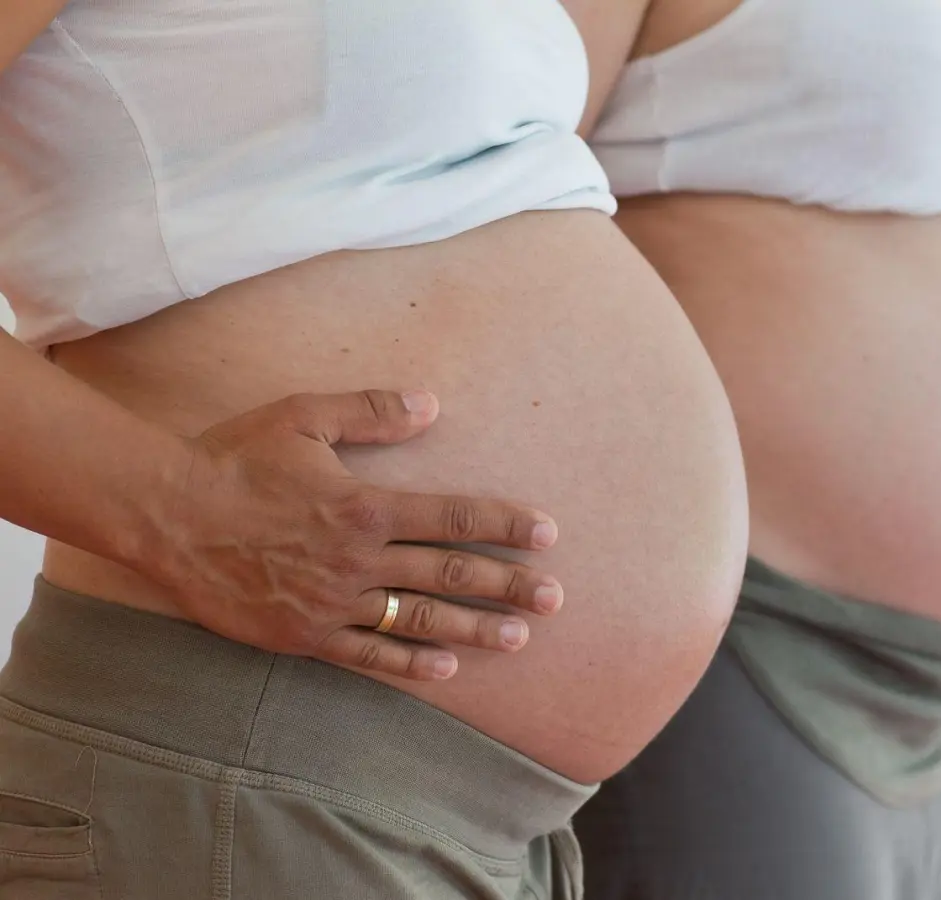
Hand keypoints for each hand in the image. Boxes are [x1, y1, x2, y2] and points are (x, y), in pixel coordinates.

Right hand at [148, 390, 562, 681]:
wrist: (164, 515)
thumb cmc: (234, 458)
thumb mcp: (302, 416)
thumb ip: (371, 411)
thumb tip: (432, 403)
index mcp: (365, 505)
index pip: (454, 517)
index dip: (505, 526)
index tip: (546, 534)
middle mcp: (357, 558)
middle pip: (449, 574)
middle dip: (508, 586)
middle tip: (556, 597)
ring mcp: (332, 602)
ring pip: (418, 620)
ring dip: (474, 630)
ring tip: (520, 638)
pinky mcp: (303, 634)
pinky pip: (367, 656)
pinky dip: (410, 666)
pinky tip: (448, 670)